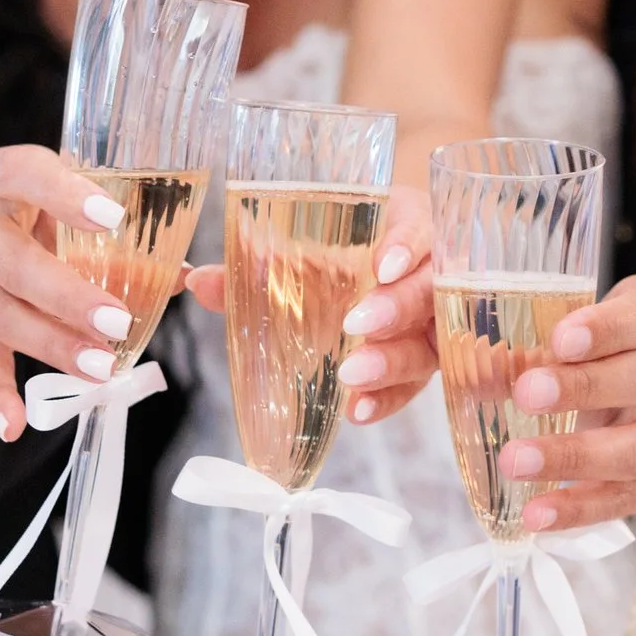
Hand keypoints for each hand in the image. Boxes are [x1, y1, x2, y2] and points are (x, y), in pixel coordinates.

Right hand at [0, 145, 134, 442]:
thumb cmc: (29, 204)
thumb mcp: (62, 198)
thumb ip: (113, 231)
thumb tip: (181, 275)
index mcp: (1, 176)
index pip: (26, 176)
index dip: (65, 196)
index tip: (114, 218)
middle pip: (12, 263)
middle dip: (66, 297)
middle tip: (117, 321)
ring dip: (52, 345)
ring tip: (100, 366)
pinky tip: (14, 425)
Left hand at [183, 185, 439, 424]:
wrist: (377, 264)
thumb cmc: (345, 245)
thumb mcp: (309, 245)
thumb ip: (261, 265)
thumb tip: (199, 282)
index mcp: (407, 224)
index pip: (421, 229)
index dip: (407, 246)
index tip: (382, 265)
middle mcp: (431, 273)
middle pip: (430, 292)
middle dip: (396, 310)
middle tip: (355, 325)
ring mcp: (435, 321)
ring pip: (429, 343)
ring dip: (391, 363)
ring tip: (352, 378)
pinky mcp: (428, 359)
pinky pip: (414, 384)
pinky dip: (387, 399)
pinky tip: (357, 411)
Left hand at [497, 274, 635, 530]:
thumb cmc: (615, 350)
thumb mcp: (588, 329)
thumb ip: (541, 346)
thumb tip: (477, 375)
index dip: (605, 329)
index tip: (559, 340)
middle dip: (585, 388)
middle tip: (526, 394)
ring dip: (577, 456)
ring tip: (517, 462)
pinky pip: (630, 497)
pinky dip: (581, 507)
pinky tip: (537, 513)